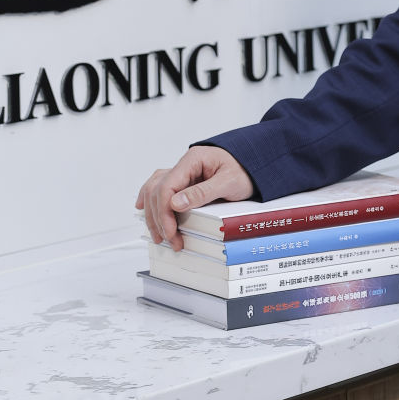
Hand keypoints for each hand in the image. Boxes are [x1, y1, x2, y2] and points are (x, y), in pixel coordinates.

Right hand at [135, 145, 253, 250]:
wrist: (255, 165)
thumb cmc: (244, 170)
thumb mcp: (229, 182)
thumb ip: (203, 192)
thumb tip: (175, 203)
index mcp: (193, 159)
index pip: (166, 186)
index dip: (164, 212)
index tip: (170, 232)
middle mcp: (184, 164)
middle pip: (157, 190)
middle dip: (159, 218)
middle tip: (169, 240)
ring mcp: (183, 172)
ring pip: (155, 190)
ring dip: (153, 214)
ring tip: (159, 235)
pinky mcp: (185, 181)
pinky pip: (160, 188)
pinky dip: (151, 200)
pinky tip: (143, 208)